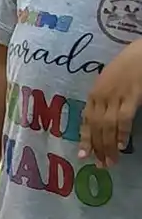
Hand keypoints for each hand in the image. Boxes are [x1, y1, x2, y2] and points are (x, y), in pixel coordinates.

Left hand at [81, 42, 141, 168]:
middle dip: (97, 147)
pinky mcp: (131, 95)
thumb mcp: (108, 82)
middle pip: (96, 126)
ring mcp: (115, 96)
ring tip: (110, 161)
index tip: (83, 155)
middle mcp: (101, 96)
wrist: (140, 52)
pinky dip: (121, 132)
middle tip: (100, 165)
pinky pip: (124, 118)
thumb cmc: (126, 66)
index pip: (86, 120)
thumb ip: (103, 100)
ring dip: (108, 145)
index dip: (84, 139)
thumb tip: (101, 121)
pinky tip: (121, 145)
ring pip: (108, 126)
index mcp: (94, 93)